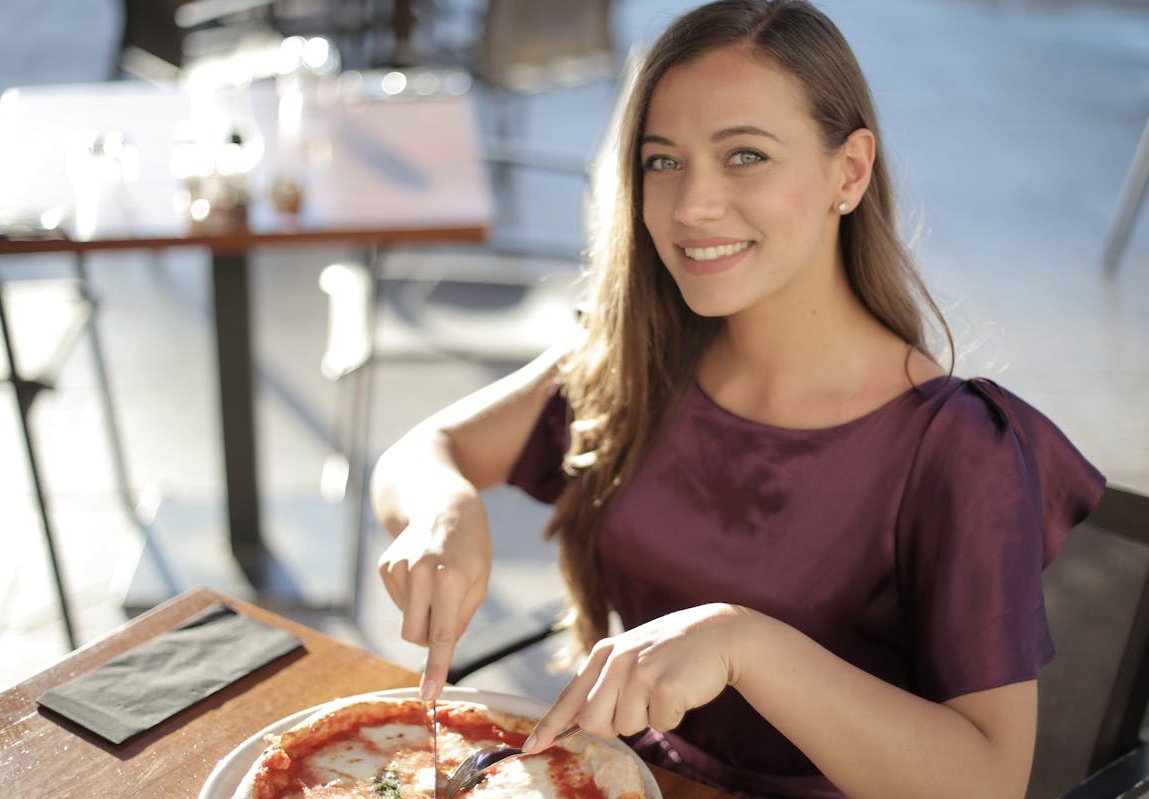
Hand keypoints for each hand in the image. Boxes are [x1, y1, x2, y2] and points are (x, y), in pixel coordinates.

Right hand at [377, 496, 491, 699]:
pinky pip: (397, 603)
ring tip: (436, 582)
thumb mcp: (480, 584)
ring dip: (421, 613)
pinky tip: (420, 574)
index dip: (435, 668)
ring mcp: (399, 567)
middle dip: (430, 634)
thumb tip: (437, 649)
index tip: (429, 695)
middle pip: (415, 635)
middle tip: (447, 608)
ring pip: (405, 621)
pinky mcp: (385, 566)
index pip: (442, 634)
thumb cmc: (470, 550)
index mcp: (451, 579)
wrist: (446, 507)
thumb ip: (460, 619)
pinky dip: (410, 598)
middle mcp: (420, 572)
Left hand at [523, 604, 747, 752]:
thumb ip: (605, 683)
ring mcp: (640, 671)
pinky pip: (661, 725)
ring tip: (664, 688)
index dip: (550, 726)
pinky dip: (673, 716)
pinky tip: (682, 690)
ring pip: (628, 727)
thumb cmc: (671, 652)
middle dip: (615, 724)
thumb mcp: (632, 656)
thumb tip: (580, 722)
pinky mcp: (664, 685)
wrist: (717, 634)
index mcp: (604, 653)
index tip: (531, 747)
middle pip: (594, 722)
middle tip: (641, 701)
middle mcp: (616, 660)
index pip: (570, 697)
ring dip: (649, 717)